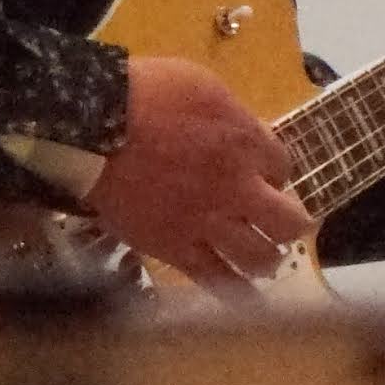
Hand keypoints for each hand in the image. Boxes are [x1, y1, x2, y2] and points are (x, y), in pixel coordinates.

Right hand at [84, 55, 312, 293]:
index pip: (283, 166)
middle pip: (287, 221)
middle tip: (285, 222)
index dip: (275, 170)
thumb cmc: (145, 93)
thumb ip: (232, 114)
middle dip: (292, 222)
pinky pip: (213, 279)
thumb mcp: (201, 84)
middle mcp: (235, 189)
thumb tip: (248, 133)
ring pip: (258, 257)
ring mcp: (207, 223)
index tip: (265, 172)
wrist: (93, 127)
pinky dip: (235, 292)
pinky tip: (247, 300)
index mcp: (244, 143)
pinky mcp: (175, 249)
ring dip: (269, 258)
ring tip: (267, 258)